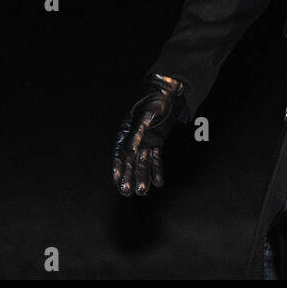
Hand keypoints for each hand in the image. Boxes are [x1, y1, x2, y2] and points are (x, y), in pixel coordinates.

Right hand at [112, 73, 186, 196]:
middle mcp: (134, 139)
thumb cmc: (154, 103)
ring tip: (143, 192)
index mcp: (126, 132)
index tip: (117, 182)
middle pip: (130, 161)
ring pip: (142, 162)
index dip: (117, 168)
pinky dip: (157, 170)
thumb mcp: (145, 117)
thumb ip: (137, 134)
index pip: (119, 153)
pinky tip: (159, 182)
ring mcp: (145, 142)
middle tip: (127, 192)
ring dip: (143, 176)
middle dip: (129, 176)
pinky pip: (155, 159)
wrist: (170, 95)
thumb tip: (130, 150)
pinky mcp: (157, 142)